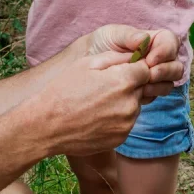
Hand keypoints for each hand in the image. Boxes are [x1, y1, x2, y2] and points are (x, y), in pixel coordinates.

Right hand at [33, 51, 150, 156]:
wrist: (46, 126)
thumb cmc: (63, 90)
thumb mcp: (86, 64)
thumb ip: (116, 57)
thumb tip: (136, 55)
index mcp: (124, 81)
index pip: (146, 70)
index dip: (133, 69)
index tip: (118, 72)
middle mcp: (130, 103)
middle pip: (141, 89)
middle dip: (127, 86)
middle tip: (102, 89)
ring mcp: (126, 123)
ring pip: (134, 106)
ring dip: (122, 103)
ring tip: (96, 104)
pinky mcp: (121, 138)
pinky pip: (125, 123)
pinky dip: (115, 119)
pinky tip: (96, 117)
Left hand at [85, 25, 183, 101]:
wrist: (83, 63)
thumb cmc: (99, 43)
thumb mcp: (111, 34)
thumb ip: (128, 36)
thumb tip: (144, 40)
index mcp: (153, 41)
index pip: (171, 42)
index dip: (165, 51)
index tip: (150, 59)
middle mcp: (158, 59)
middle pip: (176, 65)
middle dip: (166, 70)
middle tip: (150, 74)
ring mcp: (153, 76)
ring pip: (170, 82)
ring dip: (160, 85)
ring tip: (143, 86)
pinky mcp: (145, 91)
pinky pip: (156, 95)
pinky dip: (150, 95)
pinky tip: (138, 94)